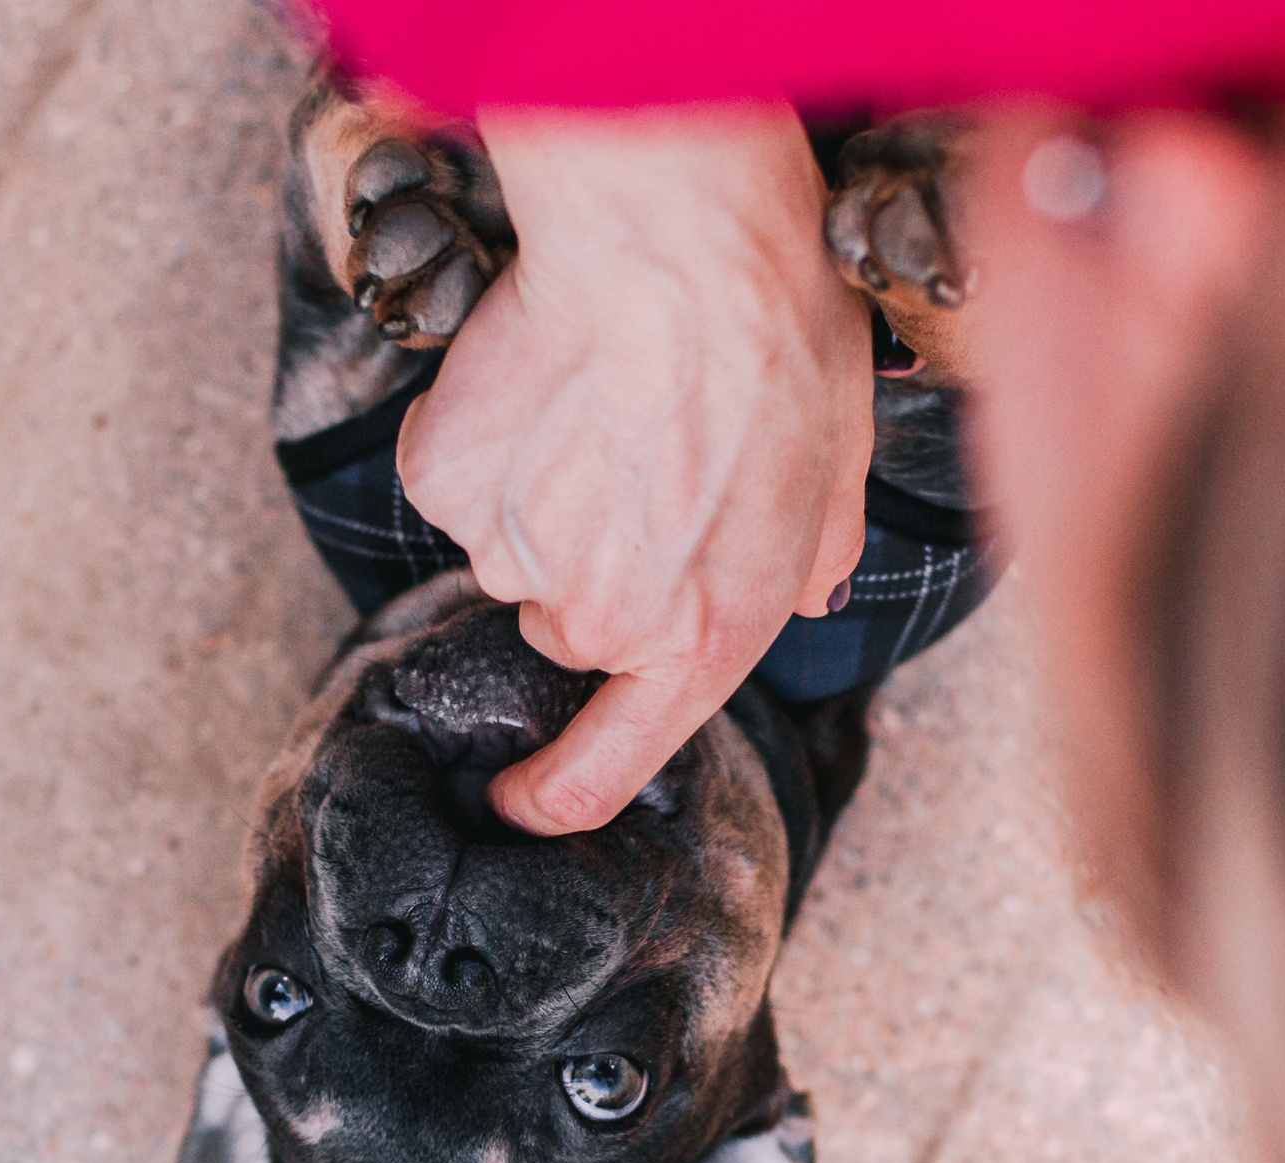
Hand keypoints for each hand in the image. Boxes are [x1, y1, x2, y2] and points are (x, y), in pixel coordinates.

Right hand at [396, 105, 873, 835]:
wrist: (678, 240)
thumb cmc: (777, 342)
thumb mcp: (839, 465)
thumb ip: (813, 554)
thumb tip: (806, 587)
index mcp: (706, 634)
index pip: (608, 769)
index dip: (558, 795)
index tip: (524, 800)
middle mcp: (603, 617)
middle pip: (570, 624)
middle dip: (597, 565)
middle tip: (641, 462)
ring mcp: (513, 550)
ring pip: (513, 548)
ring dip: (543, 496)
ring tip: (600, 404)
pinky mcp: (445, 480)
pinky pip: (458, 481)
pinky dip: (487, 441)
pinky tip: (544, 378)